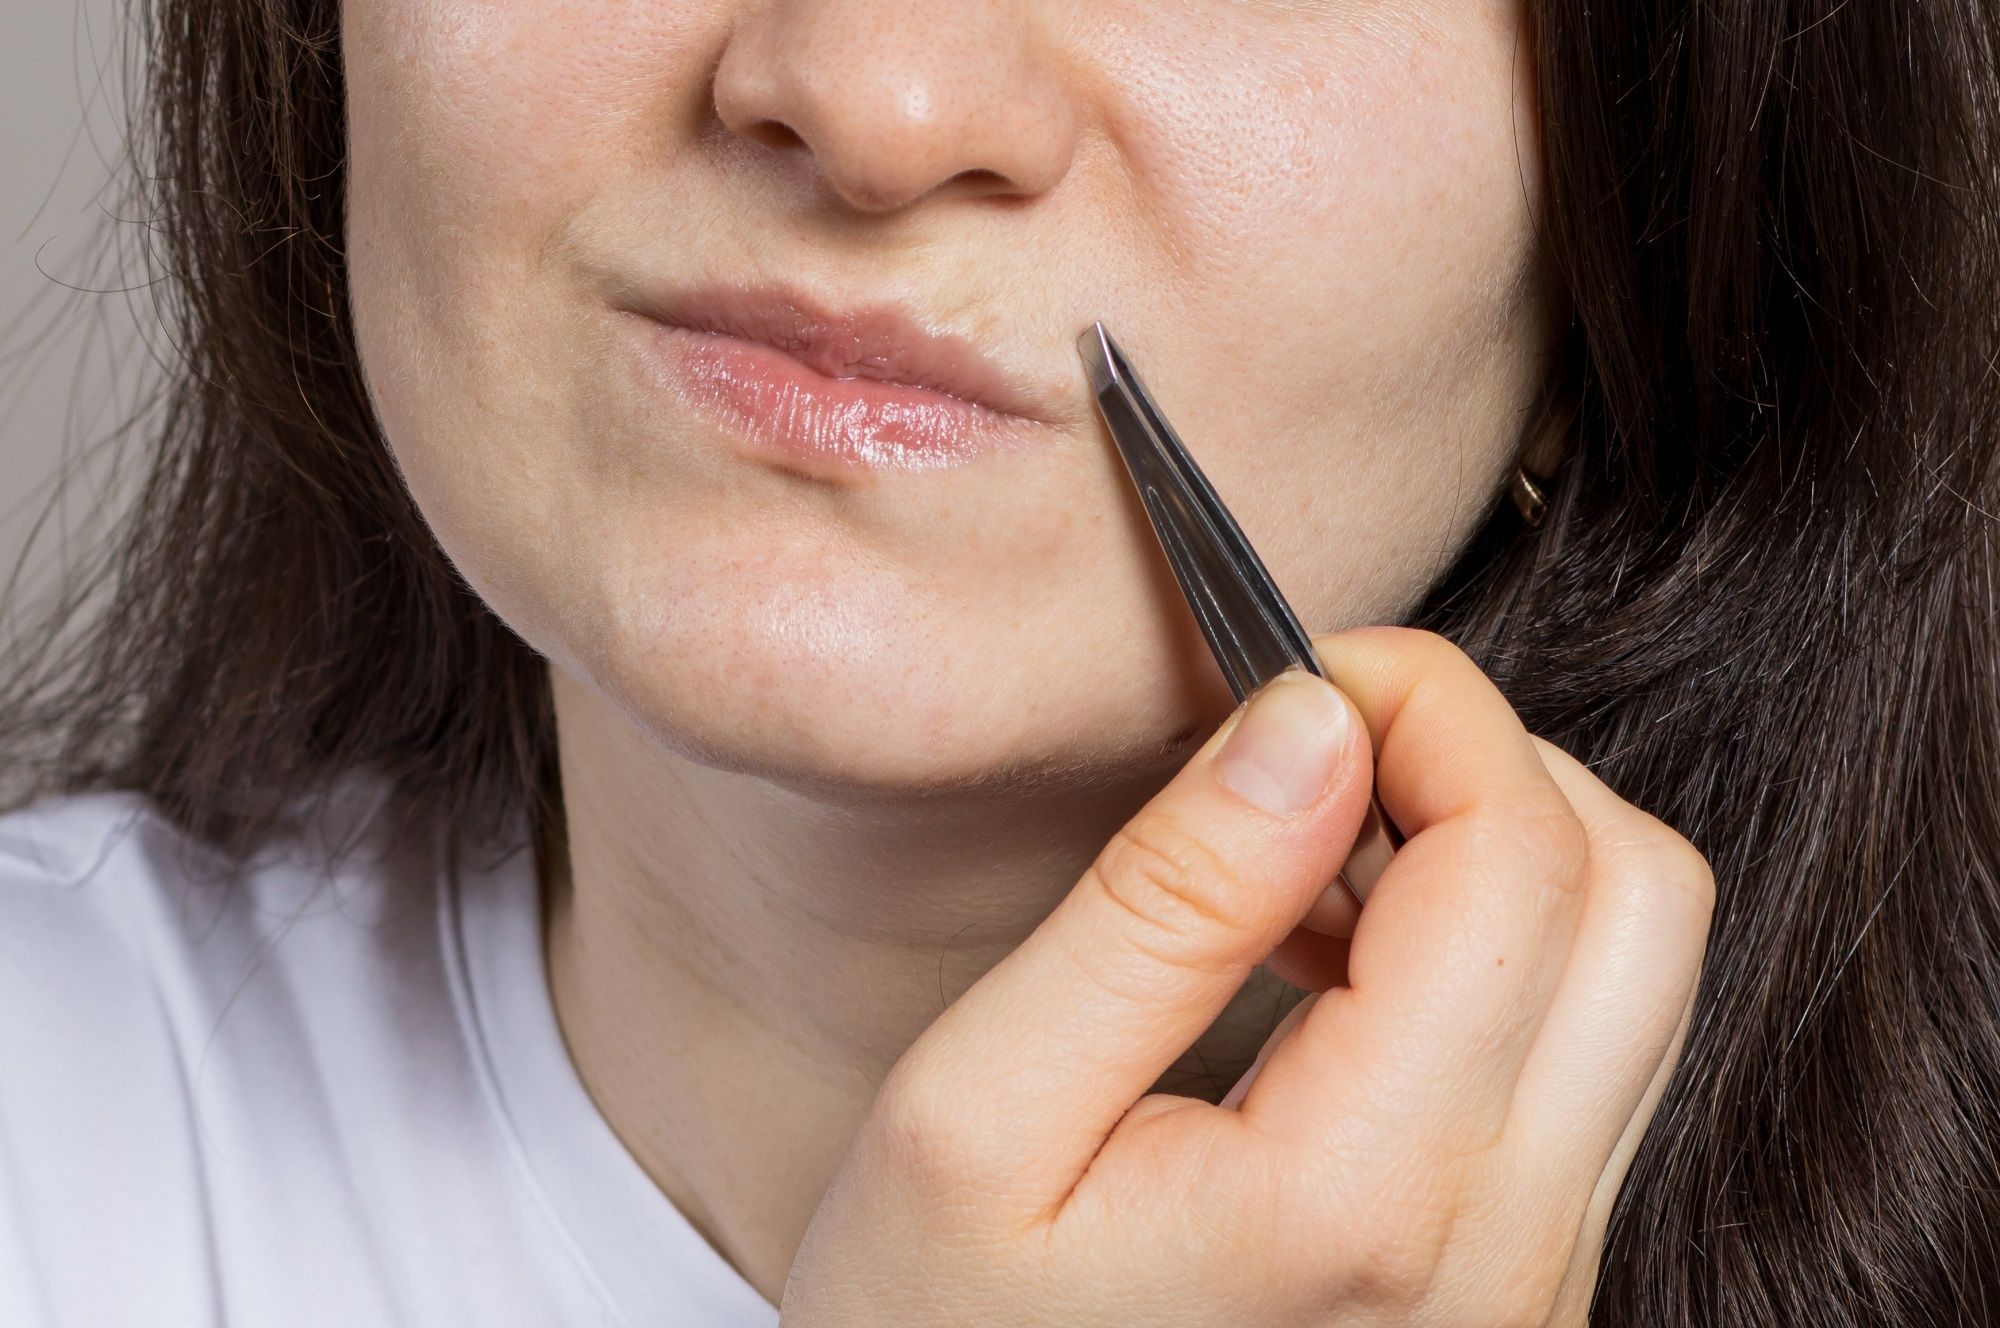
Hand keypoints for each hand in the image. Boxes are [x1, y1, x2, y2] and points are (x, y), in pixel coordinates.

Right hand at [779, 627, 1714, 1326]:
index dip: (1430, 704)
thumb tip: (1310, 725)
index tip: (1305, 675)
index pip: (1521, 854)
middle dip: (1493, 760)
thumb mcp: (976, 1114)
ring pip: (1639, 972)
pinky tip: (1342, 965)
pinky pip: (1592, 1057)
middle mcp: (1507, 1252)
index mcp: (1368, 1196)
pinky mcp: (1523, 1290)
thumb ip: (1159, 909)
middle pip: (1638, 897)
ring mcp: (1535, 1284)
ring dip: (1501, 852)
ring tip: (1313, 865)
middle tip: (1323, 753)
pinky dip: (1501, 953)